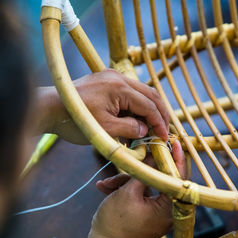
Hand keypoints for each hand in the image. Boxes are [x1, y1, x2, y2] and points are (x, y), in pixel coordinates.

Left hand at [37, 69, 169, 143]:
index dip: (159, 122)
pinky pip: (129, 92)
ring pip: (141, 92)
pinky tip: (136, 118)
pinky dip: (136, 105)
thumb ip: (130, 129)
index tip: (164, 137)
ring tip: (152, 126)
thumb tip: (145, 130)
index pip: (149, 105)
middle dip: (160, 113)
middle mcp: (118, 77)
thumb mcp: (106, 129)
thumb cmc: (75, 120)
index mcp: (119, 87)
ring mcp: (112, 77)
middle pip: (150, 94)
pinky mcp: (106, 80)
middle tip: (164, 129)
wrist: (49, 108)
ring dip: (149, 109)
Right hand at [83, 141, 184, 237]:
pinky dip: (127, 191)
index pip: (178, 176)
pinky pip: (142, 196)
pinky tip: (107, 188)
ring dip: (127, 182)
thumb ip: (143, 172)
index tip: (174, 140)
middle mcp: (169, 211)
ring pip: (148, 186)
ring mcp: (159, 214)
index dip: (176, 156)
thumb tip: (153, 154)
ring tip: (107, 184)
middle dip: (141, 169)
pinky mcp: (149, 215)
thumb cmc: (115, 224)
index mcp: (169, 207)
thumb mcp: (128, 192)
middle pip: (161, 179)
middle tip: (137, 154)